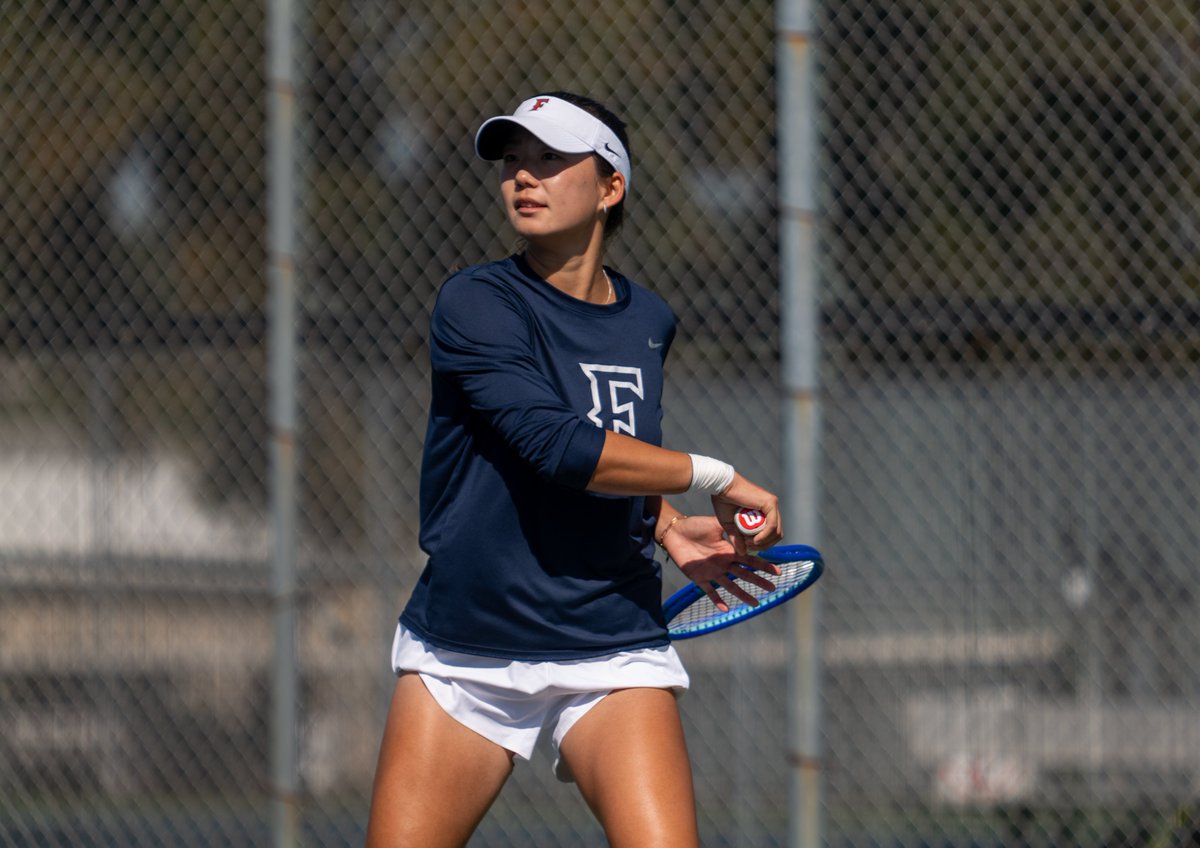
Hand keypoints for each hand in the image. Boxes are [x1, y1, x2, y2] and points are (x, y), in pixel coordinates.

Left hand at [662, 515, 779, 612]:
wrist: (675, 531)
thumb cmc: (695, 525)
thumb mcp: (715, 524)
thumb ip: (730, 528)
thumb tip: (746, 528)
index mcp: (729, 550)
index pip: (750, 559)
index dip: (763, 566)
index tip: (777, 571)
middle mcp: (723, 563)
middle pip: (744, 574)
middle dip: (758, 581)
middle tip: (772, 589)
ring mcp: (712, 572)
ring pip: (731, 586)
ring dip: (743, 595)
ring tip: (755, 604)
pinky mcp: (699, 577)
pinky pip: (709, 591)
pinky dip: (717, 600)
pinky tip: (726, 609)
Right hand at [710, 473, 782, 555]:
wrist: (721, 487)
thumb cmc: (723, 502)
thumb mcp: (730, 525)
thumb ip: (738, 538)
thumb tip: (742, 553)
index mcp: (764, 511)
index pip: (772, 534)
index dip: (762, 544)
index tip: (747, 545)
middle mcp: (771, 508)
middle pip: (777, 534)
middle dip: (764, 545)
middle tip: (749, 545)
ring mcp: (772, 505)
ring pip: (777, 532)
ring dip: (763, 542)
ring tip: (749, 541)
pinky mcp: (770, 503)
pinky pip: (772, 526)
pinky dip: (764, 536)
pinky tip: (754, 539)